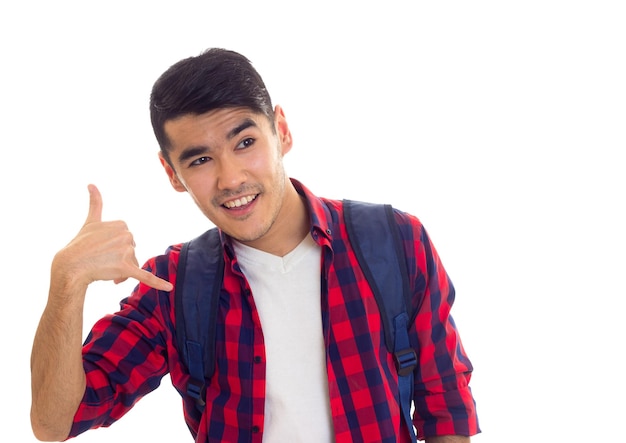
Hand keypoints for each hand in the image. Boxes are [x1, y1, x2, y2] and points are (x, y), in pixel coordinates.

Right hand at [54, 184, 172, 291]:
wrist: (70, 265)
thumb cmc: (80, 244)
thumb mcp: (90, 221)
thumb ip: (95, 202)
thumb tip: (91, 183)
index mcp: (122, 224)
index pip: (128, 241)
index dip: (116, 249)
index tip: (103, 250)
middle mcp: (127, 235)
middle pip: (132, 253)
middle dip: (120, 261)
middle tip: (102, 263)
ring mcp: (126, 251)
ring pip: (133, 266)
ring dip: (122, 272)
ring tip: (106, 272)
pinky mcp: (127, 268)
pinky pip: (146, 277)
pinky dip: (158, 283)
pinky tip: (169, 288)